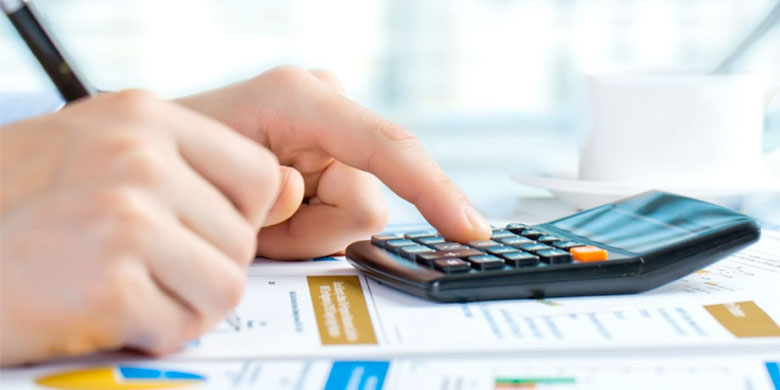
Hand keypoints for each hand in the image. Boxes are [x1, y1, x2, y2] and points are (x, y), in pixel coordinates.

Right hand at [0, 91, 281, 364]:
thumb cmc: (19, 209)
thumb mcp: (102, 154)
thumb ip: (195, 170)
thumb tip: (287, 190)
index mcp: (144, 119)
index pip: (258, 173)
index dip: (241, 216)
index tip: (202, 233)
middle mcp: (139, 157)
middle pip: (242, 237)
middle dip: (205, 267)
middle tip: (147, 270)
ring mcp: (125, 216)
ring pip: (225, 284)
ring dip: (183, 304)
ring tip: (126, 291)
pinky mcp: (109, 280)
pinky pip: (182, 324)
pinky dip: (151, 332)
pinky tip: (104, 312)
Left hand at [178, 66, 491, 258]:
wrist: (159, 157)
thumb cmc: (180, 161)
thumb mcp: (217, 184)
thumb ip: (271, 196)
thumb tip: (306, 193)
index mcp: (298, 98)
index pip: (387, 147)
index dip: (433, 191)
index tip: (469, 230)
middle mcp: (324, 105)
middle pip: (366, 202)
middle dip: (314, 231)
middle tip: (262, 229)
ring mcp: (330, 129)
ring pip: (357, 216)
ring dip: (307, 231)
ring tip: (261, 219)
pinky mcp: (331, 152)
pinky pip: (345, 211)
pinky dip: (308, 226)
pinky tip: (275, 212)